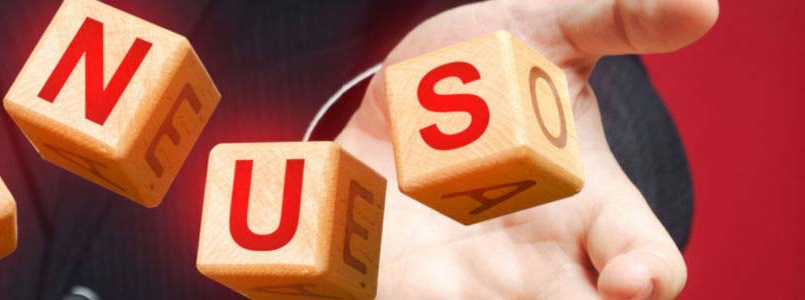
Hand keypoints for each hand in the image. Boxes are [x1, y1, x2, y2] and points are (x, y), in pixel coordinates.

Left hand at [337, 0, 715, 297]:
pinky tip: (356, 283)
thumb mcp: (545, 34)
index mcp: (592, 214)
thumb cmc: (488, 76)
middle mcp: (536, 267)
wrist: (394, 104)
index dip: (646, 278)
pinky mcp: (395, 289)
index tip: (627, 280)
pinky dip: (371, 297)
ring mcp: (464, 285)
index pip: (645, 266)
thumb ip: (612, 20)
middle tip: (556, 299)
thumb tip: (698, 6)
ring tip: (444, 289)